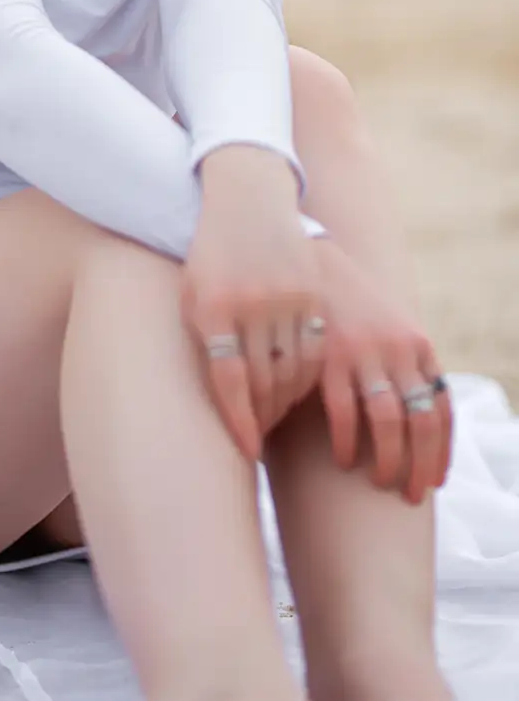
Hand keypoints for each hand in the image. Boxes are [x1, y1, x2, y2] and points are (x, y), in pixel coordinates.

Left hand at [183, 149, 328, 460]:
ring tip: (276, 413)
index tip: (248, 448)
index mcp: (212, 306)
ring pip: (293, 368)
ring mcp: (284, 295)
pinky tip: (298, 384)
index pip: (229, 380)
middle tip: (260, 431)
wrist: (246, 200)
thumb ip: (205, 347)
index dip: (240, 420)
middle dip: (262, 413)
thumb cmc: (209, 257)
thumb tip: (225, 405)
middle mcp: (249, 302)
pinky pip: (315, 347)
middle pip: (264, 379)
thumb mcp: (192, 296)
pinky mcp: (310, 291)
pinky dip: (309, 373)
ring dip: (286, 398)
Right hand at [312, 238, 452, 503]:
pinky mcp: (329, 355)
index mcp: (419, 346)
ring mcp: (365, 351)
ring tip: (379, 482)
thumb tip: (418, 424)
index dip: (442, 451)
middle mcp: (399, 349)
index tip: (434, 481)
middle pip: (422, 422)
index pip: (443, 409)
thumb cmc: (351, 304)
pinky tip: (342, 459)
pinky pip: (345, 411)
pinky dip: (346, 442)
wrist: (313, 262)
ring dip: (387, 460)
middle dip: (420, 466)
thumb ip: (405, 365)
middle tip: (410, 495)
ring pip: (389, 422)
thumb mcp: (389, 328)